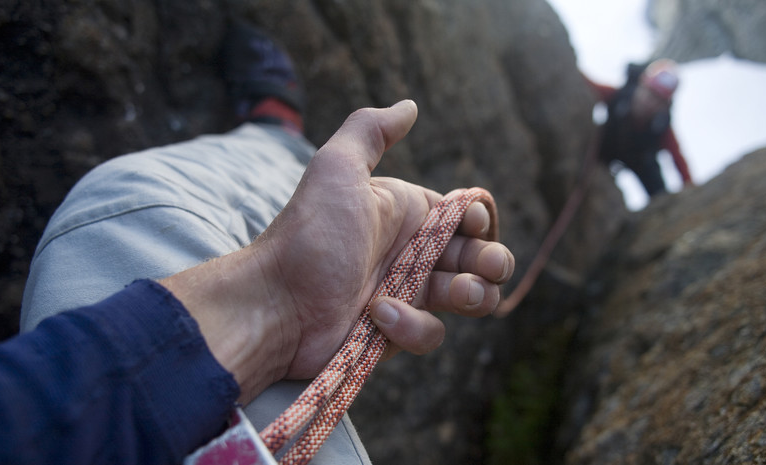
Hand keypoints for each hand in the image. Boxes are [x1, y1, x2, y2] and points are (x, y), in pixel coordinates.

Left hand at [161, 100, 513, 402]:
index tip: (468, 223)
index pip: (465, 217)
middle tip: (487, 266)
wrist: (274, 302)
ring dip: (474, 295)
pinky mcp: (394, 333)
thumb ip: (371, 130)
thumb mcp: (337, 168)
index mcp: (406, 214)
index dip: (478, 221)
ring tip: (460, 292)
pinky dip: (414, 326)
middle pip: (476, 259)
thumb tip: (410, 106)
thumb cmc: (309, 233)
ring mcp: (405, 294)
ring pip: (466, 298)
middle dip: (492, 261)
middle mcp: (410, 253)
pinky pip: (429, 333)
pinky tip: (379, 315)